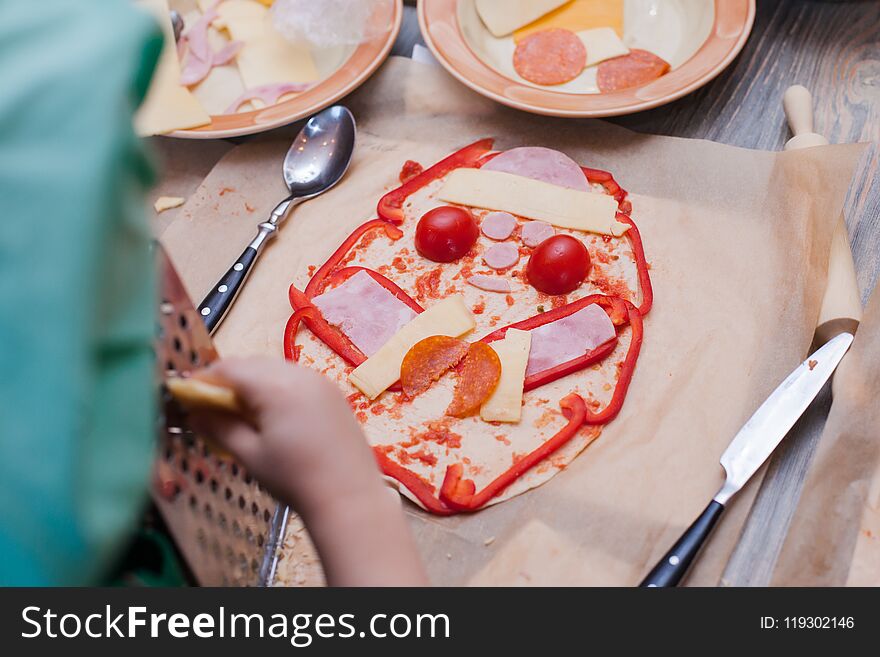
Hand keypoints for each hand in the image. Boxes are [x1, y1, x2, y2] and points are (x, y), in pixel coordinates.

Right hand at [188, 357, 426, 585]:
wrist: (349, 497)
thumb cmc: (296, 479)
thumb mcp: (250, 455)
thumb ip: (220, 428)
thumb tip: (195, 414)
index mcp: (276, 386)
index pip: (229, 368)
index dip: (204, 380)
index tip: (188, 396)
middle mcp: (300, 374)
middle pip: (252, 364)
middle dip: (228, 381)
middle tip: (211, 408)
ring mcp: (321, 381)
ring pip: (275, 369)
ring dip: (254, 383)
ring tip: (242, 414)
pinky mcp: (334, 393)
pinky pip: (297, 379)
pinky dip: (278, 389)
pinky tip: (273, 416)